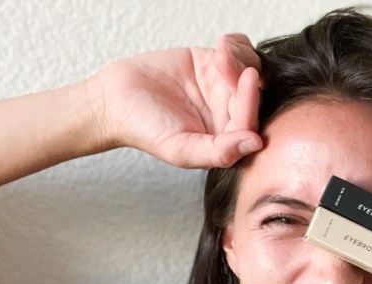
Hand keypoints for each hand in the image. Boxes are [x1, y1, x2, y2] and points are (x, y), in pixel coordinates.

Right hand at [88, 34, 262, 167]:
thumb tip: (255, 143)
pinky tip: (221, 45)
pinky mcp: (213, 63)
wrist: (116, 100)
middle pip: (256, 92)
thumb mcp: (181, 149)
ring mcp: (224, 87)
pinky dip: (236, 44)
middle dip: (244, 72)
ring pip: (251, 67)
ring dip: (240, 56)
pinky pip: (239, 51)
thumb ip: (219, 151)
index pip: (251, 122)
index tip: (247, 78)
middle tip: (222, 60)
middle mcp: (231, 114)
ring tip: (219, 51)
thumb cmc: (147, 131)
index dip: (251, 100)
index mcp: (228, 140)